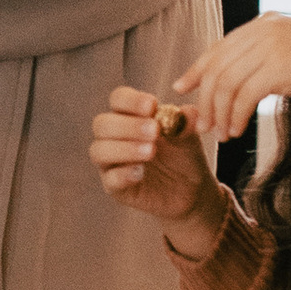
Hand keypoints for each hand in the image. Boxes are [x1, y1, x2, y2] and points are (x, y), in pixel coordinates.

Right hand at [89, 85, 222, 256]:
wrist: (191, 190)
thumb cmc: (184, 155)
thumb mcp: (189, 137)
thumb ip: (187, 123)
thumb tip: (189, 112)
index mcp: (129, 116)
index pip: (118, 99)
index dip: (131, 100)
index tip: (152, 105)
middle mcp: (114, 137)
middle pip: (102, 124)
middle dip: (128, 125)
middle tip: (155, 130)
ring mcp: (112, 163)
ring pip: (99, 151)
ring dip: (124, 148)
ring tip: (151, 151)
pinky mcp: (116, 187)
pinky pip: (110, 179)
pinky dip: (123, 174)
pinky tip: (141, 172)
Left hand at [176, 13, 290, 147]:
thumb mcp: (289, 49)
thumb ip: (262, 55)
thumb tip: (232, 78)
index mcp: (263, 24)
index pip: (219, 47)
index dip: (198, 69)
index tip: (183, 87)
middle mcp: (263, 30)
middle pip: (219, 68)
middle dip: (207, 99)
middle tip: (204, 124)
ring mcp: (271, 47)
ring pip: (228, 83)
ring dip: (221, 113)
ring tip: (222, 134)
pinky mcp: (280, 68)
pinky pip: (245, 95)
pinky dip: (236, 116)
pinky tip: (237, 130)